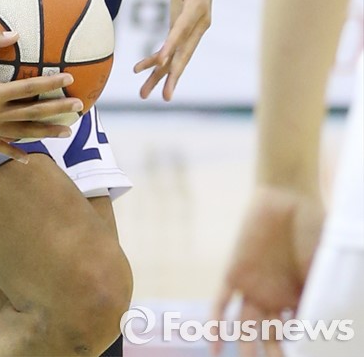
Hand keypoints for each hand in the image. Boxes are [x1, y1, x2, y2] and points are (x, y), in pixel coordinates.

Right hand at [0, 29, 82, 162]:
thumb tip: (15, 34)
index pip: (28, 89)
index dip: (51, 84)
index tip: (69, 79)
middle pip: (32, 114)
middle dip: (58, 111)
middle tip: (79, 108)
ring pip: (22, 133)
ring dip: (45, 132)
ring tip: (67, 132)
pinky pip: (0, 147)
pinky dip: (15, 152)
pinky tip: (29, 157)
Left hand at [133, 0, 217, 99]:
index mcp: (197, 7)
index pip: (184, 28)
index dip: (174, 44)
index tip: (163, 61)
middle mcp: (197, 24)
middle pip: (184, 52)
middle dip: (173, 74)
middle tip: (165, 95)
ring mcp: (191, 31)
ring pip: (176, 58)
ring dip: (160, 77)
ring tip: (143, 95)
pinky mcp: (183, 32)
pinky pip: (169, 51)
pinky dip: (155, 62)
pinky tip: (140, 72)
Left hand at [210, 186, 323, 356]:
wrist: (285, 194)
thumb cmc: (311, 225)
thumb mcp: (322, 261)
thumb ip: (318, 287)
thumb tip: (319, 320)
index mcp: (300, 299)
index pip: (297, 334)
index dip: (299, 348)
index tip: (306, 353)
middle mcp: (275, 298)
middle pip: (270, 339)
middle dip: (272, 356)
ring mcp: (254, 287)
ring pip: (245, 328)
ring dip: (244, 349)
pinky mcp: (234, 273)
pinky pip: (221, 303)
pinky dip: (216, 325)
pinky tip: (212, 347)